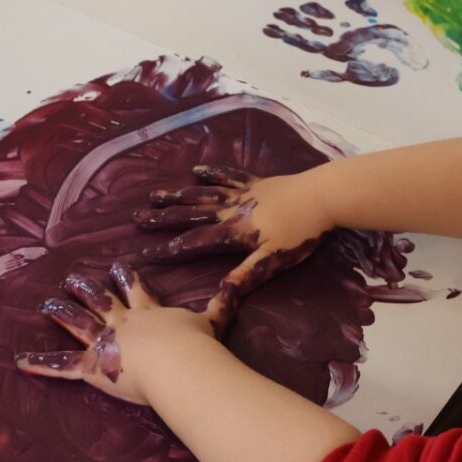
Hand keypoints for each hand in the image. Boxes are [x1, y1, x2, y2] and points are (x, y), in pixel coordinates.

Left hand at [14, 262, 217, 404]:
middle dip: (87, 289)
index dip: (126, 278)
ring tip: (46, 303)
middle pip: (101, 301)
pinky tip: (20, 359)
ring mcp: (104, 342)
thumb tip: (239, 285)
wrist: (179, 363)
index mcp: (148, 312)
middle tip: (72, 278)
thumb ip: (223, 304)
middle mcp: (122, 322)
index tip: (119, 265)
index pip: (135, 290)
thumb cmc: (197, 345)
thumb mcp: (214, 321)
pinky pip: (62, 365)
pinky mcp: (92, 366)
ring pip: (78, 323)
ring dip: (61, 313)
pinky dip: (41, 363)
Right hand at [134, 165, 333, 318]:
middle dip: (164, 218)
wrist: (323, 195)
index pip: (194, 243)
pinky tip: (197, 170)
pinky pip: (229, 176)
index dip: (168, 249)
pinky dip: (213, 173)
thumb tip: (220, 291)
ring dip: (179, 195)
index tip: (143, 254)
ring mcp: (243, 194)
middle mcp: (232, 210)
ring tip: (155, 195)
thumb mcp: (274, 259)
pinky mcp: (257, 182)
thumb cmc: (301, 232)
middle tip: (137, 217)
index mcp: (234, 232)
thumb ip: (247, 274)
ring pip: (204, 194)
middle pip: (192, 215)